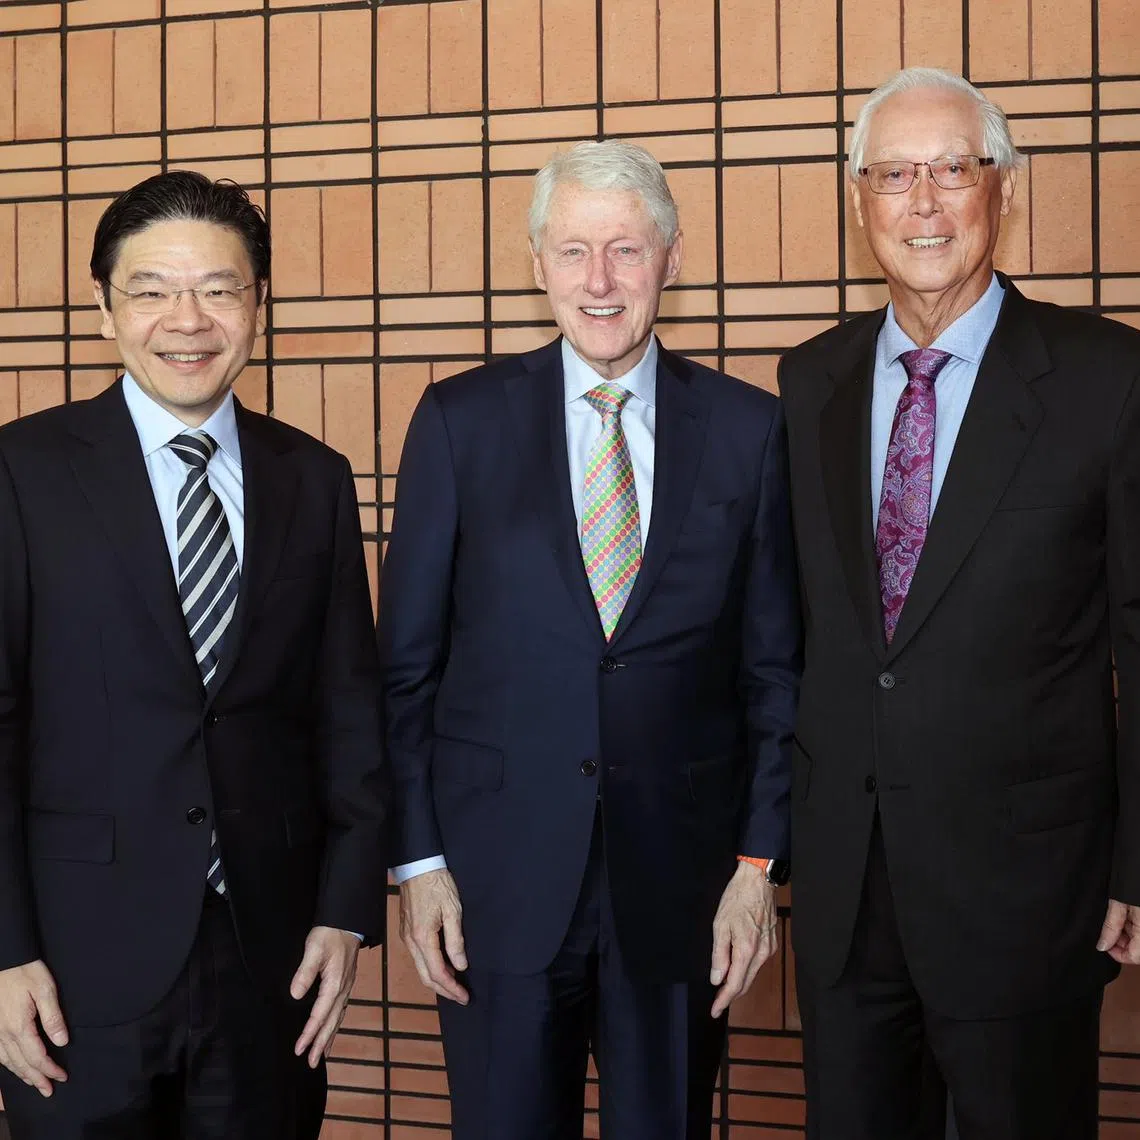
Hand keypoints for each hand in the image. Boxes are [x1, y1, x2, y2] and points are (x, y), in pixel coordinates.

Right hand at [0, 960, 68, 1096]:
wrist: (5, 959)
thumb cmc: (25, 971)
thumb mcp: (45, 990)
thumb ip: (53, 1017)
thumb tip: (62, 1042)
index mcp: (19, 1027)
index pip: (37, 1057)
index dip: (50, 1069)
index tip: (62, 1077)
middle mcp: (3, 1034)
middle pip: (22, 1064)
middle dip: (37, 1079)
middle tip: (49, 1090)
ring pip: (8, 1062)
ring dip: (22, 1075)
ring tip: (35, 1084)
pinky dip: (8, 1066)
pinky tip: (14, 1068)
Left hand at [290, 927, 360, 1067]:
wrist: (348, 920)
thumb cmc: (330, 933)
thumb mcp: (314, 949)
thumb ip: (305, 972)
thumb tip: (295, 995)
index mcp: (335, 984)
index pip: (320, 1015)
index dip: (309, 1034)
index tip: (298, 1050)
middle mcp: (343, 989)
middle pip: (332, 1022)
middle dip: (321, 1043)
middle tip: (311, 1063)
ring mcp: (346, 987)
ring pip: (337, 1017)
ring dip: (329, 1036)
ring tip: (322, 1054)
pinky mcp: (346, 983)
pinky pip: (340, 1009)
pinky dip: (335, 1023)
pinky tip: (331, 1027)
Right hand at [399, 868, 467, 1004]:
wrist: (418, 865)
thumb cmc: (437, 884)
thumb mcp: (453, 910)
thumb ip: (455, 941)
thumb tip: (460, 965)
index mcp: (422, 937)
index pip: (437, 973)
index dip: (452, 988)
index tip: (465, 997)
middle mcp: (410, 941)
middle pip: (425, 976)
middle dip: (444, 990)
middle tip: (461, 997)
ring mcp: (406, 936)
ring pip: (420, 967)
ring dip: (436, 980)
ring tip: (454, 985)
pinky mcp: (406, 930)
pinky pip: (417, 956)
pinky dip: (430, 967)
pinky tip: (442, 966)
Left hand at [709, 861, 777, 1017]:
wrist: (757, 881)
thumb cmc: (736, 899)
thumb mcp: (720, 925)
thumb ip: (719, 955)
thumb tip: (717, 979)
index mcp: (747, 949)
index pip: (735, 984)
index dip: (724, 1000)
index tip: (714, 1011)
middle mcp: (762, 953)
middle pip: (746, 983)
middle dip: (731, 995)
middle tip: (717, 1004)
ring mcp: (770, 948)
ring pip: (752, 973)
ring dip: (739, 982)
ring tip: (724, 988)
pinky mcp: (773, 942)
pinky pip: (758, 962)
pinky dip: (747, 969)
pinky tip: (738, 968)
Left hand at [1098, 899, 1139, 964]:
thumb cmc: (1134, 881)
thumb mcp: (1118, 903)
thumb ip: (1111, 926)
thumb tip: (1102, 945)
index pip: (1135, 956)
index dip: (1117, 955)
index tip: (1104, 947)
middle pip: (1138, 949)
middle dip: (1121, 943)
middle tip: (1108, 930)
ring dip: (1128, 933)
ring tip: (1117, 916)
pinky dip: (1134, 926)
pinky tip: (1126, 914)